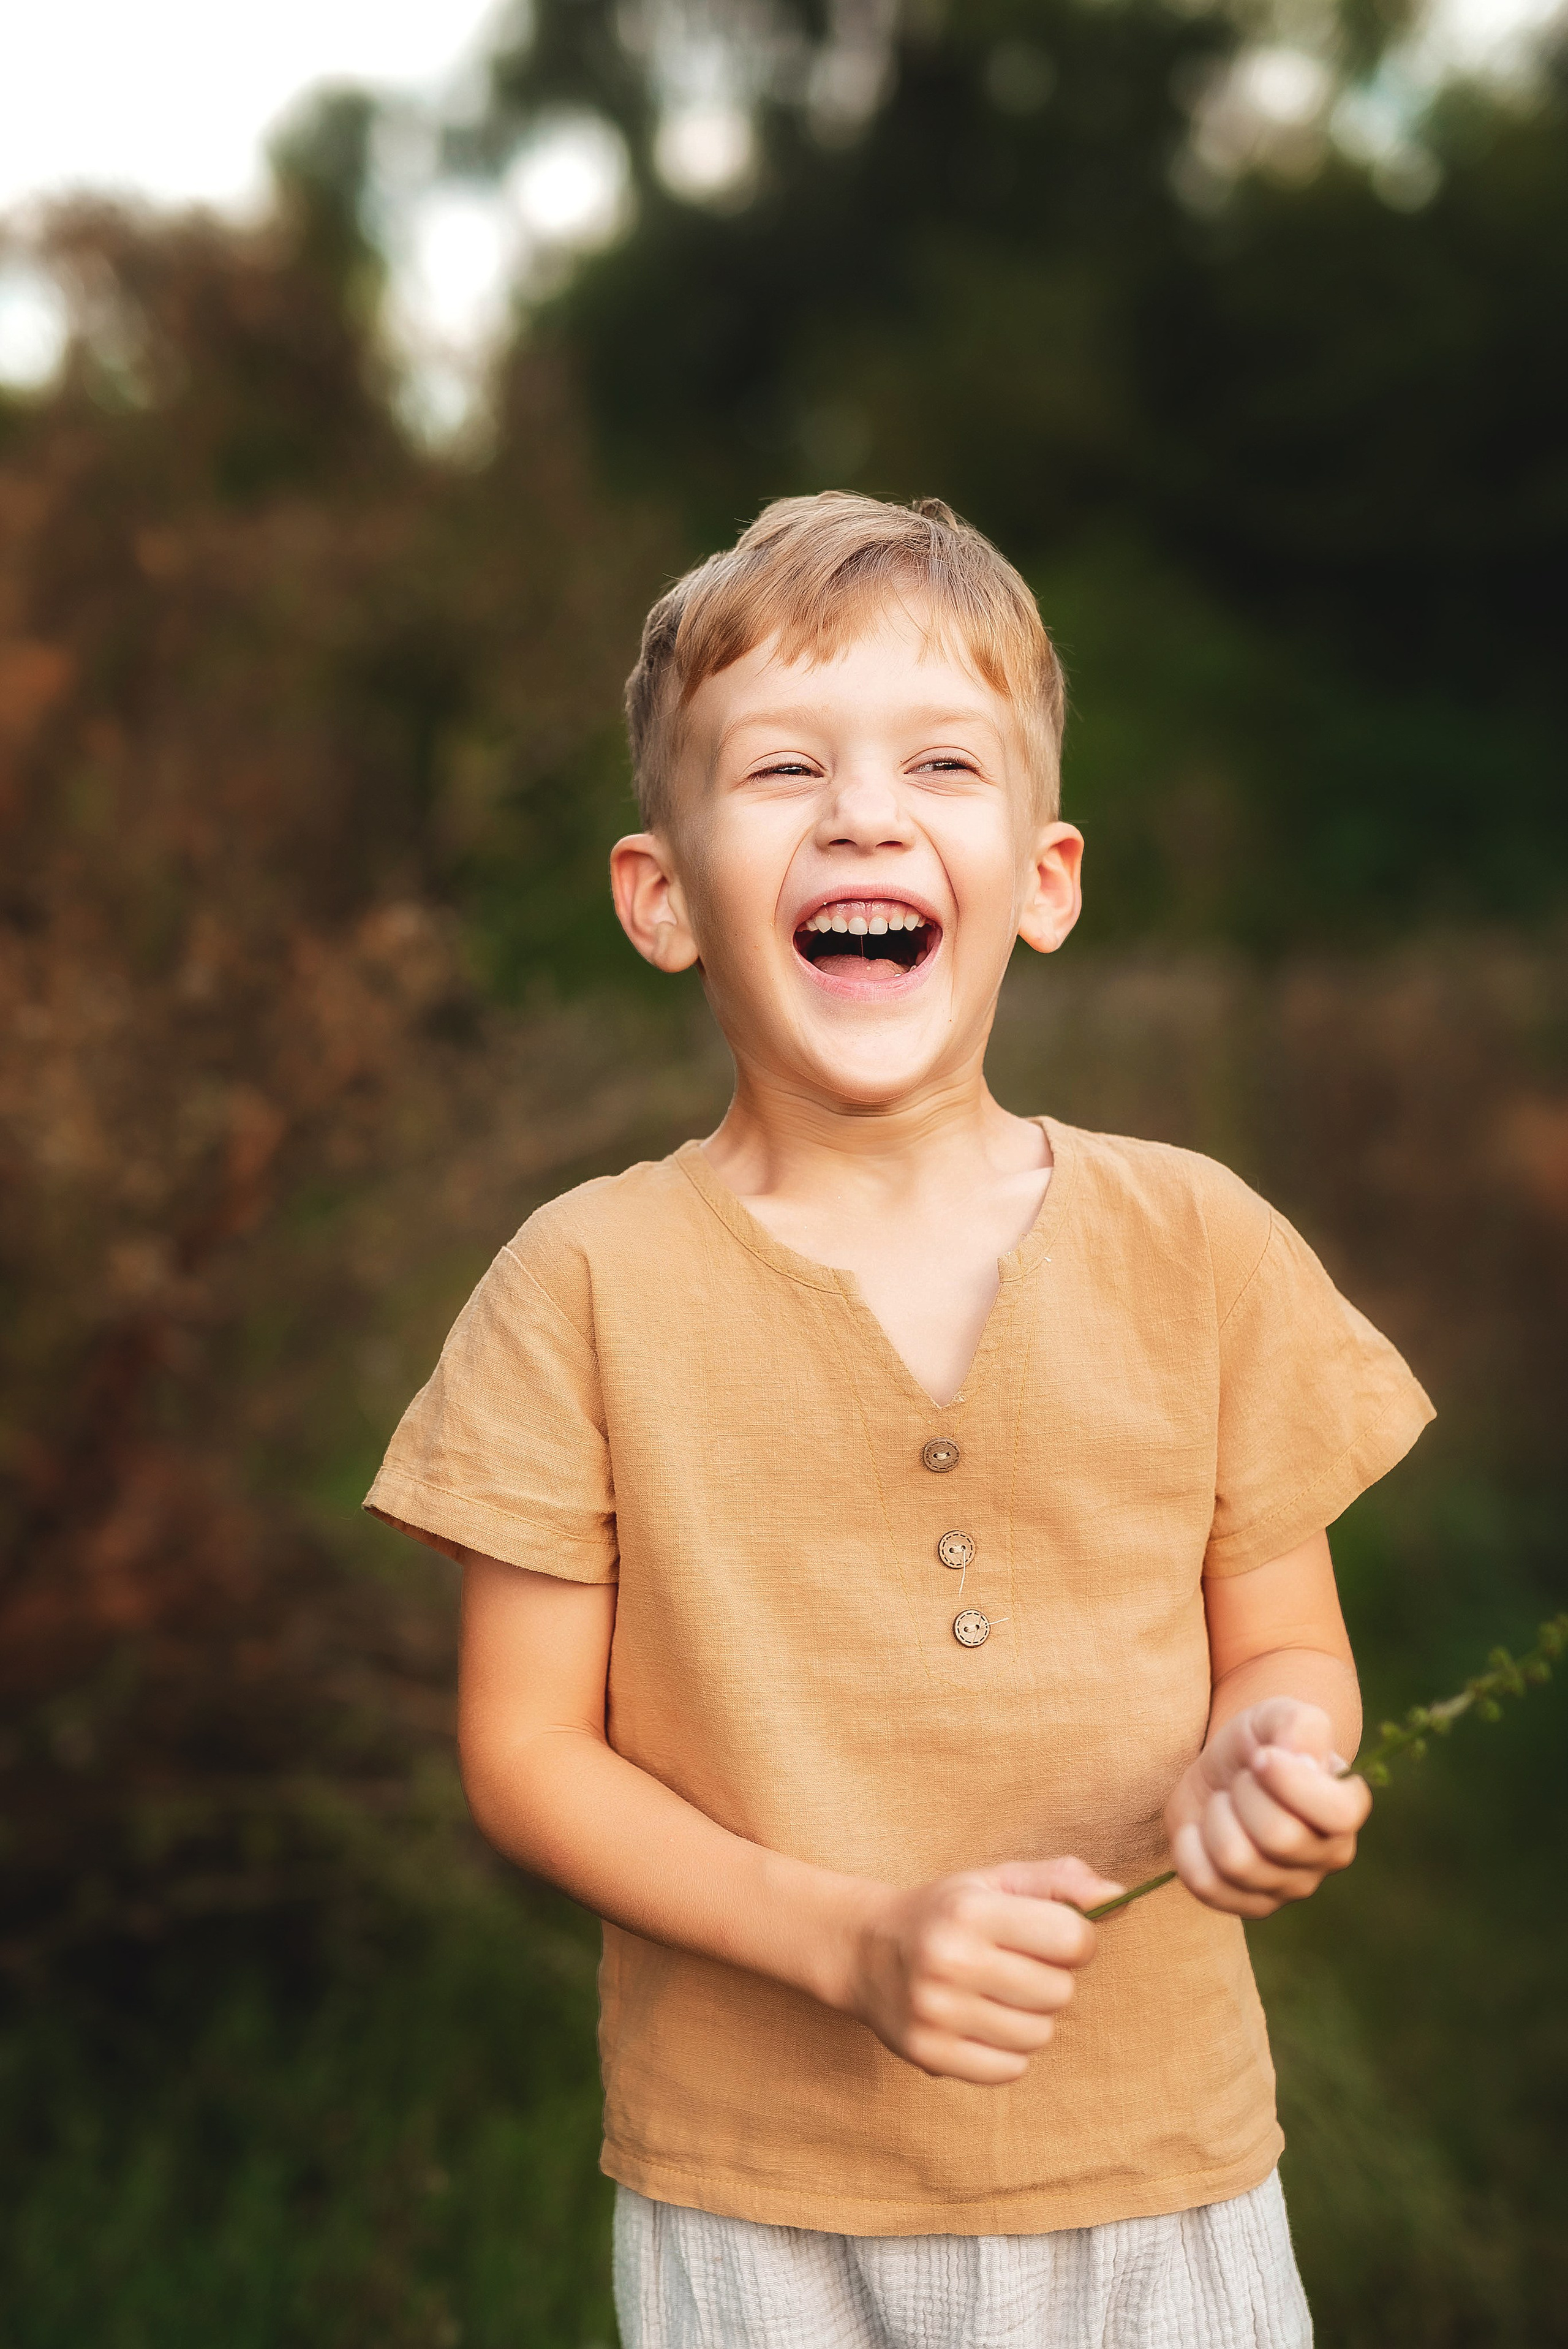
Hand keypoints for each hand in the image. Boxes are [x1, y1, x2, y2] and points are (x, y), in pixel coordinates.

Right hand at [843, 1857, 1123, 2083]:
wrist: (865, 1949)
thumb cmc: (947, 1911)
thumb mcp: (996, 1881)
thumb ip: (1060, 1882)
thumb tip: (1119, 1897)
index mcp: (970, 1911)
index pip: (1071, 1939)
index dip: (1077, 1940)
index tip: (1053, 1937)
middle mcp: (949, 1961)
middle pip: (1059, 1992)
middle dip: (1051, 1979)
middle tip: (1018, 1966)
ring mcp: (936, 2012)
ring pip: (1038, 2035)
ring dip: (1031, 2017)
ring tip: (998, 1994)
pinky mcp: (929, 2054)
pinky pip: (1010, 2070)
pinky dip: (1008, 2051)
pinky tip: (982, 2022)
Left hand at [1165, 1697, 1372, 1918]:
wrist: (1224, 1770)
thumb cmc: (1259, 1743)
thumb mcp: (1278, 1714)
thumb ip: (1302, 1725)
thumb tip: (1304, 1762)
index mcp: (1347, 1808)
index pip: (1339, 1814)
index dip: (1291, 1782)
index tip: (1261, 1756)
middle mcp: (1328, 1855)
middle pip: (1279, 1837)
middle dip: (1244, 1794)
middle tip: (1241, 1780)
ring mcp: (1289, 1887)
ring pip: (1237, 1862)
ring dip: (1216, 1818)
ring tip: (1224, 1802)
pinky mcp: (1247, 1904)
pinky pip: (1207, 1885)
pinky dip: (1190, 1848)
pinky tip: (1200, 1830)